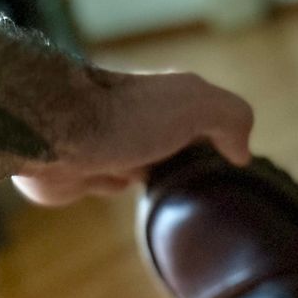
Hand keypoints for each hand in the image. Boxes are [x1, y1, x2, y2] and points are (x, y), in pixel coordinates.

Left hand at [12, 68, 252, 206]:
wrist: (55, 134)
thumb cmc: (128, 119)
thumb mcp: (195, 105)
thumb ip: (230, 118)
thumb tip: (242, 153)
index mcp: (165, 99)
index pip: (201, 117)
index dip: (218, 139)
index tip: (230, 165)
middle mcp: (135, 116)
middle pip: (171, 142)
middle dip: (182, 162)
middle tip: (200, 190)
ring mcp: (106, 141)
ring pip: (138, 164)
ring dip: (147, 179)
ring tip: (164, 198)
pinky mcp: (79, 166)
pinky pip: (106, 183)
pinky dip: (113, 190)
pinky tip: (121, 195)